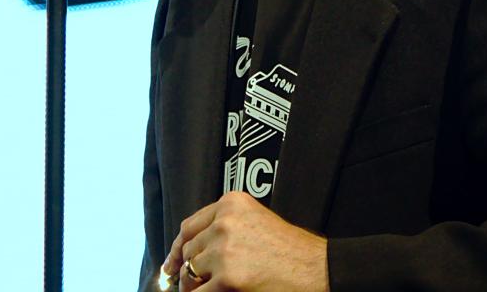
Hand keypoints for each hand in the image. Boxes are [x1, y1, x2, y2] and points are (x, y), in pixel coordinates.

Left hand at [162, 191, 328, 291]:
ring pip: (190, 273)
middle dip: (188, 270)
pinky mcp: (227, 278)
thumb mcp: (255, 220)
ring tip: (211, 289)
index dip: (178, 248)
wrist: (315, 268)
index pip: (189, 226)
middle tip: (193, 284)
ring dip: (195, 286)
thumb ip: (225, 225)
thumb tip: (189, 249)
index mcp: (230, 204)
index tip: (171, 262)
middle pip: (188, 250)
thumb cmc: (290, 250)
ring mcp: (224, 250)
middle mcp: (224, 222)